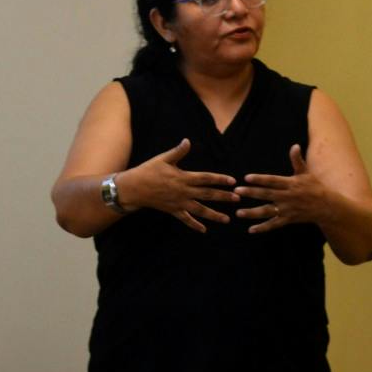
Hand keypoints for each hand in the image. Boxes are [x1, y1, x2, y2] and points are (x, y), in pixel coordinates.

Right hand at [119, 138, 239, 233]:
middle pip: (207, 194)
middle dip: (223, 197)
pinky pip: (185, 219)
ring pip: (200, 210)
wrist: (133, 188)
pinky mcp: (173, 210)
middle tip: (237, 199)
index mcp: (183, 177)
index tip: (232, 181)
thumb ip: (178, 151)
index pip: (205, 178)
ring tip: (227, 219)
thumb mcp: (162, 159)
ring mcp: (179, 203)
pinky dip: (195, 225)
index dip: (219, 179)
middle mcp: (184, 191)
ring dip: (214, 215)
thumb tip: (188, 141)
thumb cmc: (148, 171)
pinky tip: (204, 230)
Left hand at [236, 146, 332, 232]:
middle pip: (266, 194)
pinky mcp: (288, 219)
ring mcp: (287, 209)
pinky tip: (251, 229)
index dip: (260, 179)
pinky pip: (274, 224)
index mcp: (290, 184)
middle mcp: (287, 196)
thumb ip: (297, 160)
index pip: (272, 180)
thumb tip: (294, 146)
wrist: (326, 206)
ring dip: (252, 213)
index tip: (246, 178)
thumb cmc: (315, 187)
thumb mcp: (306, 173)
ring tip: (238, 213)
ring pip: (267, 211)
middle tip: (236, 192)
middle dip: (251, 193)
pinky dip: (263, 228)